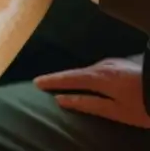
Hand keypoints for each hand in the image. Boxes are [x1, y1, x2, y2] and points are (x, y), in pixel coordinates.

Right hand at [35, 57, 149, 127]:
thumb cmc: (143, 105)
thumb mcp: (116, 111)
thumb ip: (88, 104)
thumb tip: (61, 100)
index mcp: (98, 77)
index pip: (69, 78)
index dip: (52, 80)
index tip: (36, 82)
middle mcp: (103, 66)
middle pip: (78, 72)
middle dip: (62, 78)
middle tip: (47, 82)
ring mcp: (114, 63)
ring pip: (89, 70)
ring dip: (77, 77)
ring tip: (67, 83)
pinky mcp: (123, 64)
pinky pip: (99, 70)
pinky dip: (90, 76)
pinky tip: (92, 81)